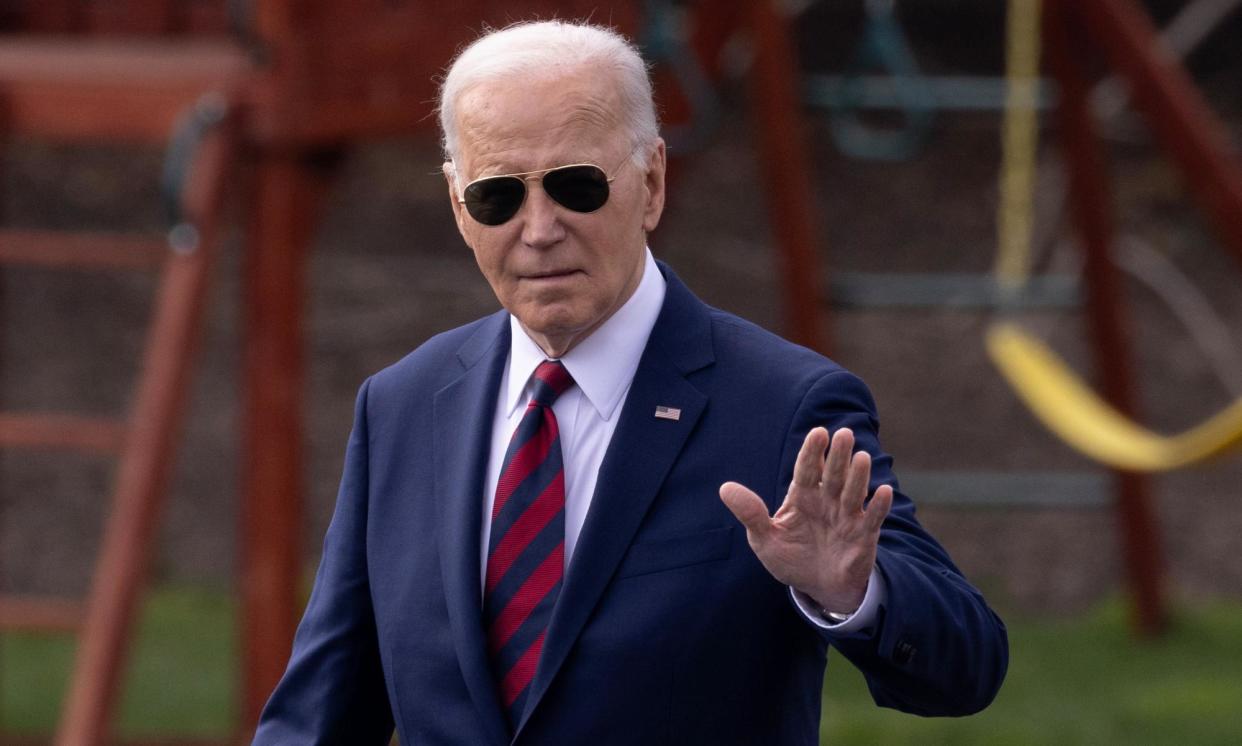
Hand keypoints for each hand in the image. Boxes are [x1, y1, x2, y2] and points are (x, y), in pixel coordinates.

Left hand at [719, 427, 892, 613]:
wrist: (819, 587)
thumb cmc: (792, 558)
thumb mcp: (765, 540)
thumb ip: (750, 514)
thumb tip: (725, 488)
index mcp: (803, 497)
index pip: (807, 470)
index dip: (812, 452)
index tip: (818, 432)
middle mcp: (827, 501)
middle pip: (833, 475)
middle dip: (838, 456)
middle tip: (844, 434)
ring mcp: (847, 516)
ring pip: (854, 492)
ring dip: (859, 476)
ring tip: (862, 457)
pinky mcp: (864, 536)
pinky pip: (872, 518)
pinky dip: (878, 506)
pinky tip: (883, 491)